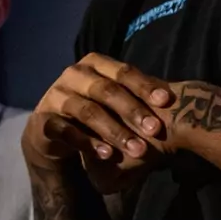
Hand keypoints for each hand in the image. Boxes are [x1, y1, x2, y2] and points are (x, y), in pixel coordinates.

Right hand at [23, 54, 174, 192]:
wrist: (52, 131)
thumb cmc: (94, 111)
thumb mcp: (115, 100)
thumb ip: (136, 95)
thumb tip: (178, 98)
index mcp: (93, 64)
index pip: (122, 71)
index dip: (144, 85)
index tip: (166, 102)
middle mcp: (72, 75)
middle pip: (105, 90)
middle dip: (132, 110)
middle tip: (155, 130)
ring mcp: (55, 95)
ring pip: (87, 111)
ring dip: (114, 131)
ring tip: (136, 149)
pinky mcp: (42, 119)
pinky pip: (65, 129)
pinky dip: (87, 142)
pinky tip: (107, 154)